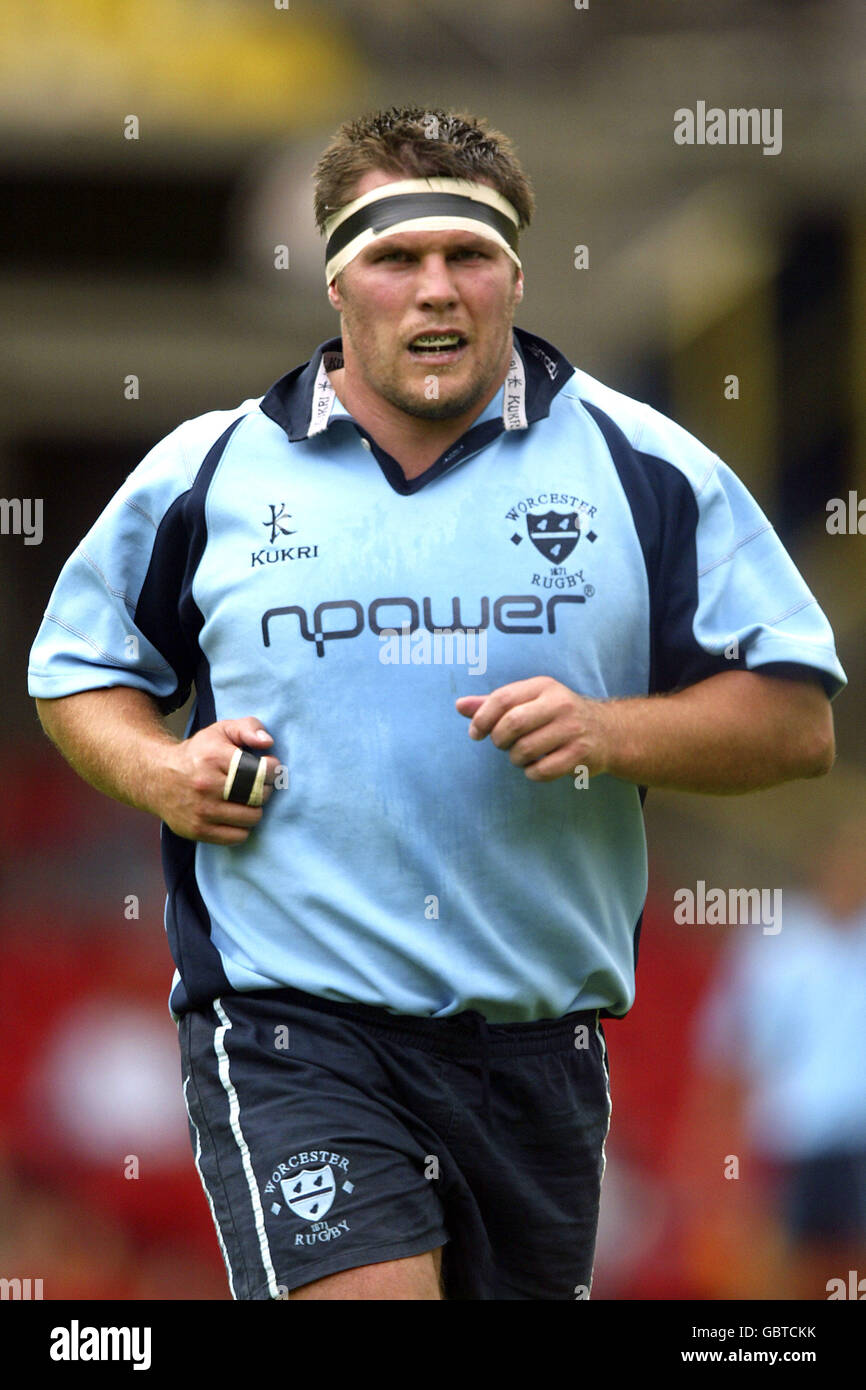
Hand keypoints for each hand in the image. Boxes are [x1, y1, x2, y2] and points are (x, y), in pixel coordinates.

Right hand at [155, 717, 281, 843]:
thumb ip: (249, 727)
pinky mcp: (197, 830)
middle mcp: (206, 784)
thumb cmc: (198, 753)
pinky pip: (238, 836)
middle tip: (256, 784)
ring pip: (251, 818)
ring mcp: (201, 810)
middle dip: (264, 789)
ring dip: (254, 809)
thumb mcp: (221, 731)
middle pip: (258, 795)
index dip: (272, 770)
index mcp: (213, 757)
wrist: (158, 778)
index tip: (268, 767)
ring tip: (246, 799)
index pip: (260, 770)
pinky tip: (235, 815)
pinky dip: (242, 827)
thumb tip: (267, 743)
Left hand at [455, 677, 613, 781]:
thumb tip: (459, 706)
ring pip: (524, 750)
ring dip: (515, 758)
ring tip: (523, 755)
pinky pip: (541, 770)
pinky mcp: (580, 754)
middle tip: (502, 744)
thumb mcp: (529, 701)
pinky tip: (538, 766)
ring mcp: (572, 730)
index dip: (482, 718)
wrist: (608, 732)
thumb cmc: (557, 716)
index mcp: (543, 686)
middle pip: (512, 724)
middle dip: (499, 740)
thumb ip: (494, 703)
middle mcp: (560, 704)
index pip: (503, 698)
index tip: (476, 733)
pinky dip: (532, 772)